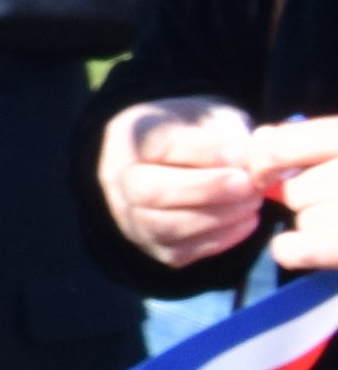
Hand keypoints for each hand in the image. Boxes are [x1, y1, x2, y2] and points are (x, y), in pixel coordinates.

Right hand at [104, 101, 337, 272]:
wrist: (186, 164)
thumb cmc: (201, 135)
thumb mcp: (214, 118)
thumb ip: (231, 134)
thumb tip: (253, 161)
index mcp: (130, 135)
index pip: (155, 144)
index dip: (201, 151)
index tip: (241, 153)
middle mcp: (118, 178)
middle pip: (149, 192)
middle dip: (206, 190)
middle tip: (247, 184)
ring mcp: (130, 216)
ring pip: (163, 227)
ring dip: (217, 216)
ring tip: (253, 201)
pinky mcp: (152, 246)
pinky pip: (181, 251)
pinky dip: (219, 239)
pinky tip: (246, 220)